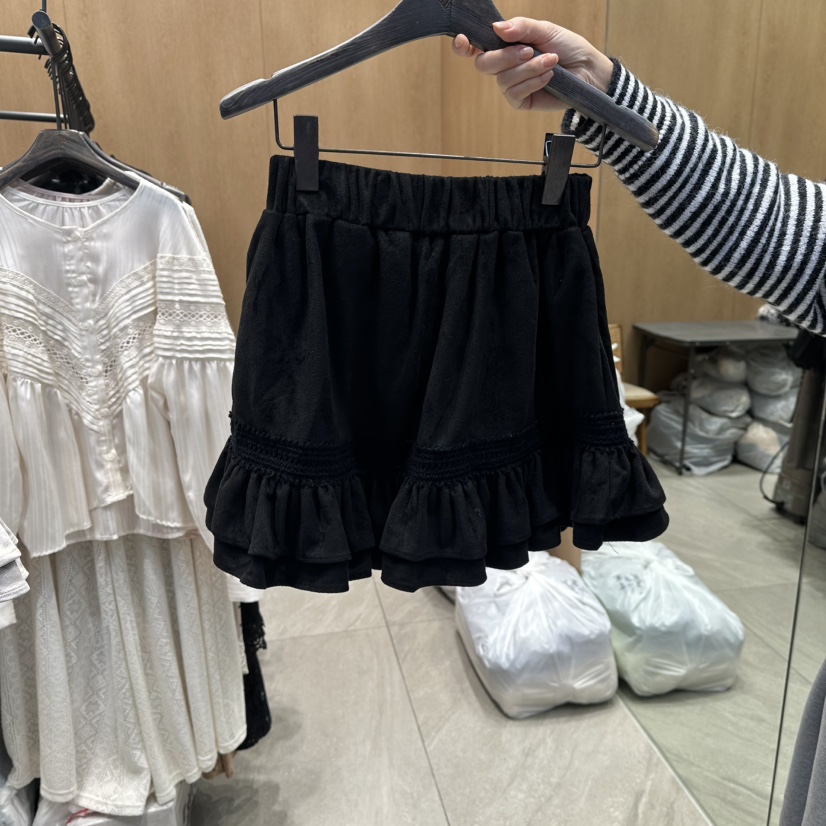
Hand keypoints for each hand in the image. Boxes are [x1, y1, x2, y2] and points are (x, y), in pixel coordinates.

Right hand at [452, 17, 613, 111]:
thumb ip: (521, 27)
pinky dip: (532, 82)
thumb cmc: (567, 48)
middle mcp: (504, 66)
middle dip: (506, 57)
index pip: (476, 47)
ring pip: (503, 79)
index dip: (464, 46)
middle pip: (484, 64)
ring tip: (550, 62)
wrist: (587, 70)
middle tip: (529, 50)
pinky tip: (548, 77)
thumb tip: (497, 29)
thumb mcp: (545, 30)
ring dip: (528, 69)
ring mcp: (512, 85)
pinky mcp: (521, 101)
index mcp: (505, 45)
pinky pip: (515, 94)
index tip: (463, 41)